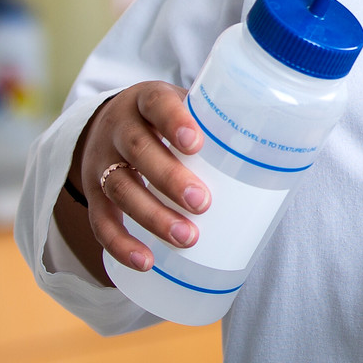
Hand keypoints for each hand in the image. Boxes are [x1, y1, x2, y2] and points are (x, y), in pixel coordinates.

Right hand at [64, 81, 209, 272]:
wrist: (108, 123)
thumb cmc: (163, 119)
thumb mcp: (183, 106)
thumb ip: (213, 121)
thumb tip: (269, 146)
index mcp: (145, 100)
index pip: (156, 103)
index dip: (173, 121)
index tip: (196, 144)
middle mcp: (118, 128)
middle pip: (138, 150)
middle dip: (169, 178)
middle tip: (202, 202)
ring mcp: (101, 161)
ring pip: (119, 188)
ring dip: (152, 216)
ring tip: (186, 238)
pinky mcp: (93, 192)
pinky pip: (101, 220)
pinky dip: (120, 243)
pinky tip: (145, 262)